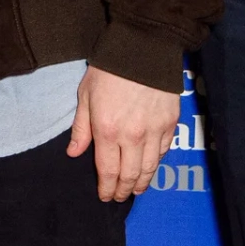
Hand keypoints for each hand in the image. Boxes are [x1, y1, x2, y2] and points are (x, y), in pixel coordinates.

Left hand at [66, 65, 179, 201]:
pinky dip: (156, 163)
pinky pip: (164, 151)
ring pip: (149, 168)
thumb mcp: (86, 96)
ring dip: (142, 182)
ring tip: (136, 189)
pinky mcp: (170, 123)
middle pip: (130, 175)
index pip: (108, 171)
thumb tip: (73, 153)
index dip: (106, 188)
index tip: (105, 196)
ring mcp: (154, 131)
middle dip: (124, 190)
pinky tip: (150, 166)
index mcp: (107, 130)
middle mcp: (133, 136)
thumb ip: (81, 128)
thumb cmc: (108, 69)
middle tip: (120, 197)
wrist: (142, 48)